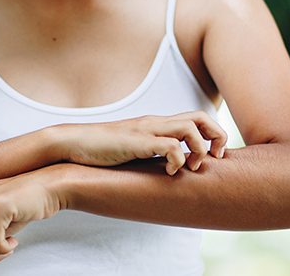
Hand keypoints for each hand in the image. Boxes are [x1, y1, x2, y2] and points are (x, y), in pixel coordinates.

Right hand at [55, 111, 226, 175]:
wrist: (72, 143)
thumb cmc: (101, 150)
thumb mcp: (135, 150)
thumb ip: (152, 153)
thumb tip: (172, 170)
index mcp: (158, 124)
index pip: (198, 118)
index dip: (214, 135)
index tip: (213, 157)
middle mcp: (156, 123)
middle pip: (201, 117)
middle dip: (217, 138)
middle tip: (212, 159)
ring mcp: (146, 130)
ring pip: (189, 127)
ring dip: (198, 149)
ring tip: (190, 166)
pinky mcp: (136, 142)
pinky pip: (169, 145)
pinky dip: (177, 159)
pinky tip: (169, 172)